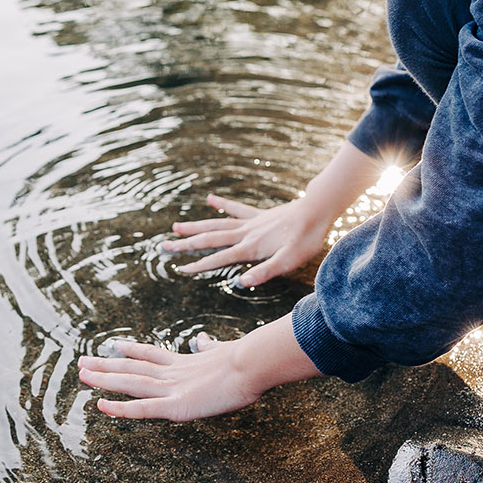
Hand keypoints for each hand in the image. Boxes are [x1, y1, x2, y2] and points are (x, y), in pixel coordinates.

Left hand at [78, 334, 261, 421]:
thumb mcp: (222, 350)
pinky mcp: (175, 406)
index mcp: (183, 363)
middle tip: (83, 361)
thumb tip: (203, 339)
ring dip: (104, 378)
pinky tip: (101, 405)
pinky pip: (142, 409)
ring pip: (130, 383)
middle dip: (106, 365)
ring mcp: (171, 389)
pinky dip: (121, 408)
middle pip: (132, 367)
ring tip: (83, 373)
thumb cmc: (243, 359)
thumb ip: (209, 347)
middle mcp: (171, 373)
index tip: (115, 345)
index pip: (151, 355)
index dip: (131, 351)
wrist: (251, 364)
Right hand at [162, 192, 329, 287]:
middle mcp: (246, 233)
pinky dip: (221, 204)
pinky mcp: (259, 215)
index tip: (179, 268)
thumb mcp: (288, 262)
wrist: (317, 211)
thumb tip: (240, 283)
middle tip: (165, 245)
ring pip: (217, 223)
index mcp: (250, 247)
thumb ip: (264, 272)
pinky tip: (209, 199)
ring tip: (176, 226)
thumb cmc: (305, 240)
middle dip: (187, 244)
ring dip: (196, 226)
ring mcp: (251, 222)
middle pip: (210, 238)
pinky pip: (236, 209)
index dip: (199, 265)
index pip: (219, 259)